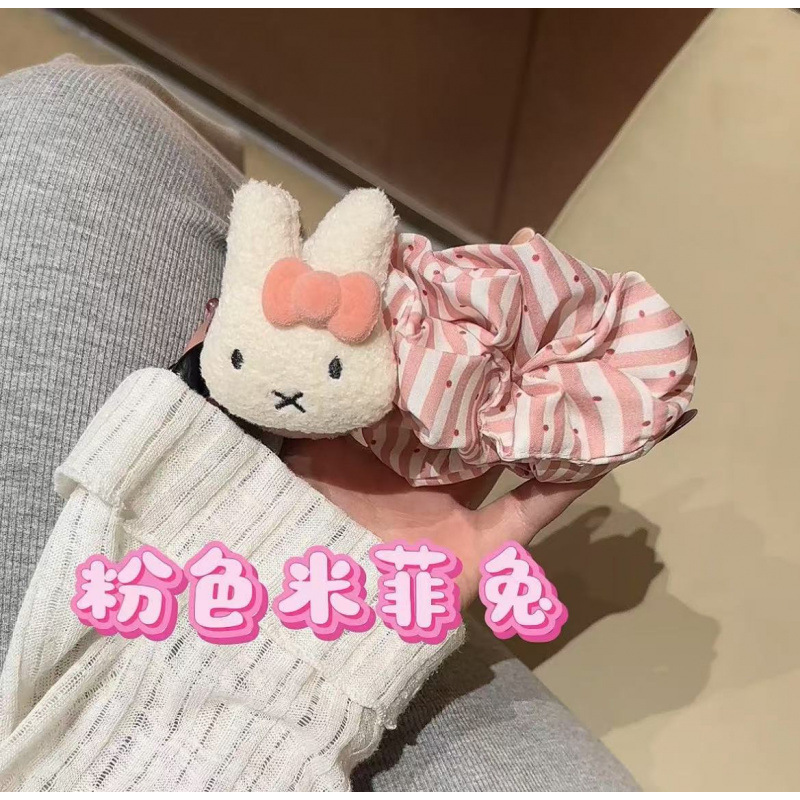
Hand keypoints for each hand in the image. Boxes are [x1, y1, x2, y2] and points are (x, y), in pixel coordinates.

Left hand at [183, 300, 596, 607]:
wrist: (271, 631)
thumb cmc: (254, 526)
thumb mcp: (229, 441)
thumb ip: (221, 379)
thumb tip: (214, 305)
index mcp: (351, 441)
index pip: (395, 372)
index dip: (419, 327)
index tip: (441, 270)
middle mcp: (401, 469)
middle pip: (455, 403)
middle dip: (486, 355)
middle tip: (519, 289)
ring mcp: (441, 509)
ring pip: (500, 447)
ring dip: (534, 405)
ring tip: (573, 345)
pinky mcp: (471, 551)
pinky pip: (530, 513)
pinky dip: (565, 481)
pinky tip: (605, 437)